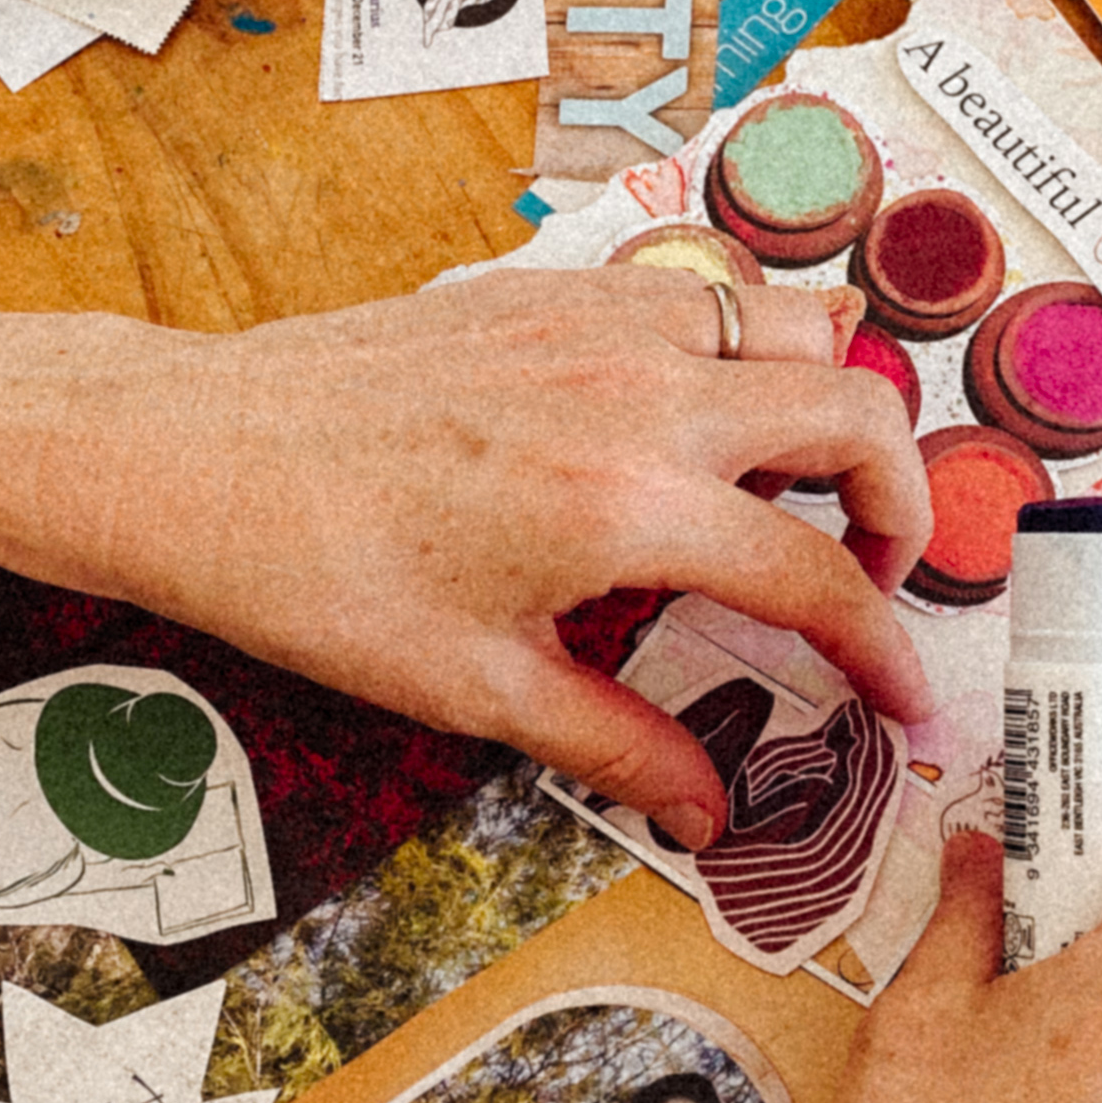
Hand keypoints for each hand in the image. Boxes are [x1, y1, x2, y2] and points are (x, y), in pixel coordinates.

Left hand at [0, 267, 934, 846]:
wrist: (192, 452)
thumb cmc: (315, 574)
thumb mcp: (476, 689)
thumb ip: (620, 746)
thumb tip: (713, 814)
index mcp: (628, 505)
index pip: (819, 580)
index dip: (887, 652)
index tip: (909, 704)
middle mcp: (640, 393)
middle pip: (857, 417)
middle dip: (899, 506)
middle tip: (868, 579)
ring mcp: (604, 322)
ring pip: (799, 325)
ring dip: (833, 405)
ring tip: (800, 489)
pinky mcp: (558, 288)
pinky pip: (707, 294)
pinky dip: (748, 347)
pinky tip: (700, 421)